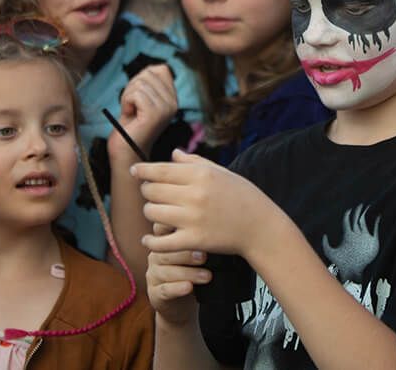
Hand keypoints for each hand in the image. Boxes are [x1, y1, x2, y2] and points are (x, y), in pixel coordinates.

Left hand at [109, 64, 177, 161]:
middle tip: (132, 106)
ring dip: (127, 97)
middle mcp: (173, 103)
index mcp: (173, 98)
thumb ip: (149, 82)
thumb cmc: (131, 125)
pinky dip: (126, 103)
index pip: (160, 69)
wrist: (126, 150)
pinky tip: (130, 115)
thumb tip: (153, 67)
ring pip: (139, 84)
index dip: (142, 79)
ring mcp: (165, 109)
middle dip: (132, 88)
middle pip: (148, 74)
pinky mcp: (154, 115)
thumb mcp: (142, 98)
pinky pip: (135, 94)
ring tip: (131, 112)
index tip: (138, 98)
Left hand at [132, 149, 276, 256]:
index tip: (135, 171)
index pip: (160, 170)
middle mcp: (195, 194)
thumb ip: (194, 162)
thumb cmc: (242, 196)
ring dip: (151, 213)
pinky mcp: (194, 241)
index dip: (142, 170)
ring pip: (152, 213)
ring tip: (158, 214)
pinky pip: (160, 242)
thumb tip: (173, 154)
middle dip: (148, 191)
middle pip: (152, 191)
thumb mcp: (222, 172)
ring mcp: (193, 219)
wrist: (261, 227)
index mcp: (201, 174)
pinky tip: (149, 240)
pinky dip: (150, 242)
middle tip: (152, 194)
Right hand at [145, 222, 209, 324]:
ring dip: (188, 273)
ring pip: (167, 272)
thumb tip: (214, 234)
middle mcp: (155, 257)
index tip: (196, 231)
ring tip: (206, 276)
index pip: (166, 233)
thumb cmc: (190, 273)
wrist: (180, 304)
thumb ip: (197, 243)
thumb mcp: (193, 256)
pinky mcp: (155, 293)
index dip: (176, 231)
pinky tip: (188, 287)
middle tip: (204, 257)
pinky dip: (177, 288)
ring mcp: (153, 275)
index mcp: (164, 243)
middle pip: (167, 253)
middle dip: (187, 254)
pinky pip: (165, 290)